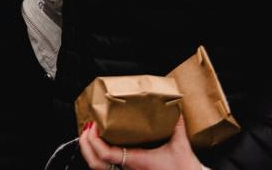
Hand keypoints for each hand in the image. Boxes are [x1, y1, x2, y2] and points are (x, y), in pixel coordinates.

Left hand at [78, 117, 203, 169]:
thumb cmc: (185, 169)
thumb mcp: (180, 146)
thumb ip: (176, 126)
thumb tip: (176, 108)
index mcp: (136, 161)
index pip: (106, 154)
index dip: (94, 140)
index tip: (93, 125)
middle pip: (95, 164)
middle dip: (85, 145)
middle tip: (86, 128)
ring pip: (99, 168)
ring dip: (90, 151)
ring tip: (90, 135)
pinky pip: (108, 168)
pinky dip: (99, 157)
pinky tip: (102, 145)